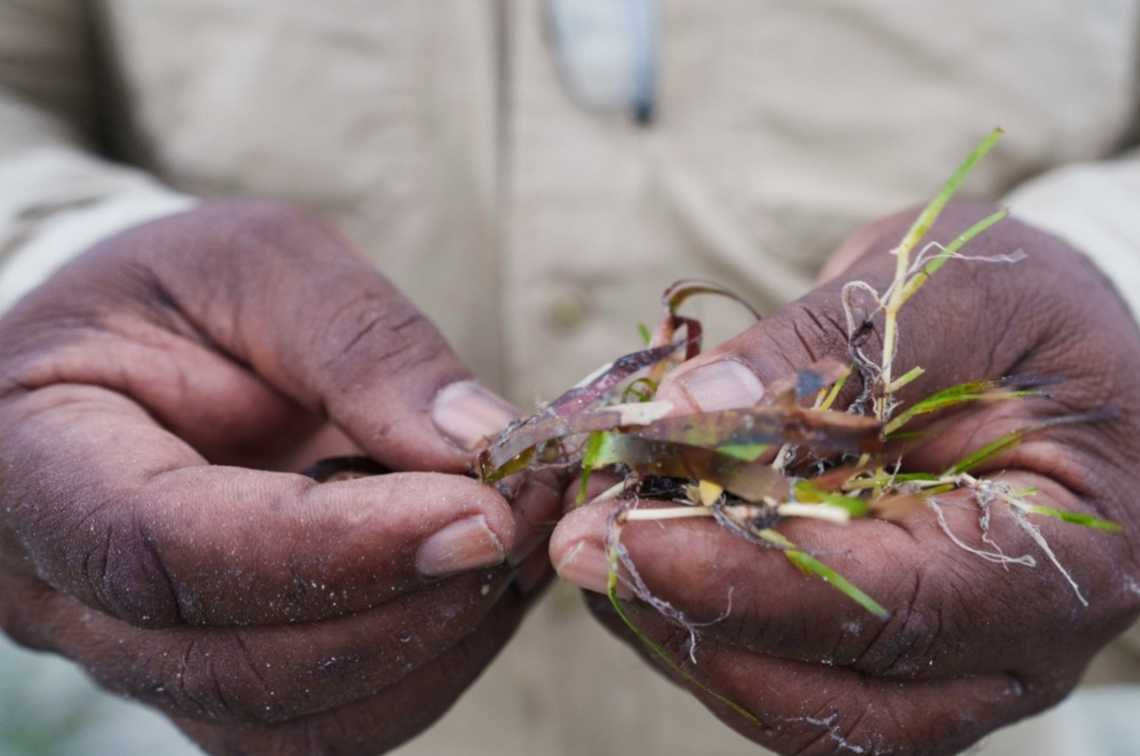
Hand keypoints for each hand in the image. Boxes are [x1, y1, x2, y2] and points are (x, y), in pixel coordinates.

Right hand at [0, 200, 558, 754]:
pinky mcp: (220, 683)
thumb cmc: (183, 293)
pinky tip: (482, 582)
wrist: (149, 352)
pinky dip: (430, 665)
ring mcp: (141, 660)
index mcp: (34, 463)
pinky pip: (333, 726)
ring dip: (438, 644)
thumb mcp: (260, 262)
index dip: (331, 549)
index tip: (479, 511)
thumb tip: (479, 445)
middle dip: (414, 601)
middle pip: (240, 665)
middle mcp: (64, 596)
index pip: (163, 550)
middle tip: (530, 510)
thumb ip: (359, 341)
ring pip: (299, 724)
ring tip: (518, 539)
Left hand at [550, 204, 1139, 755]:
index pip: (891, 606)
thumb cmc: (1025, 307)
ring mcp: (948, 663)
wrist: (1045, 341)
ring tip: (596, 533)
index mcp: (1064, 555)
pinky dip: (694, 618)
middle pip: (834, 698)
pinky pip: (779, 672)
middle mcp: (1012, 644)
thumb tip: (679, 416)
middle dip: (691, 622)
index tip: (611, 537)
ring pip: (792, 704)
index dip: (741, 577)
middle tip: (582, 541)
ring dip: (677, 627)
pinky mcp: (885, 652)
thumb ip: (820, 356)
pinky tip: (635, 549)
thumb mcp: (944, 291)